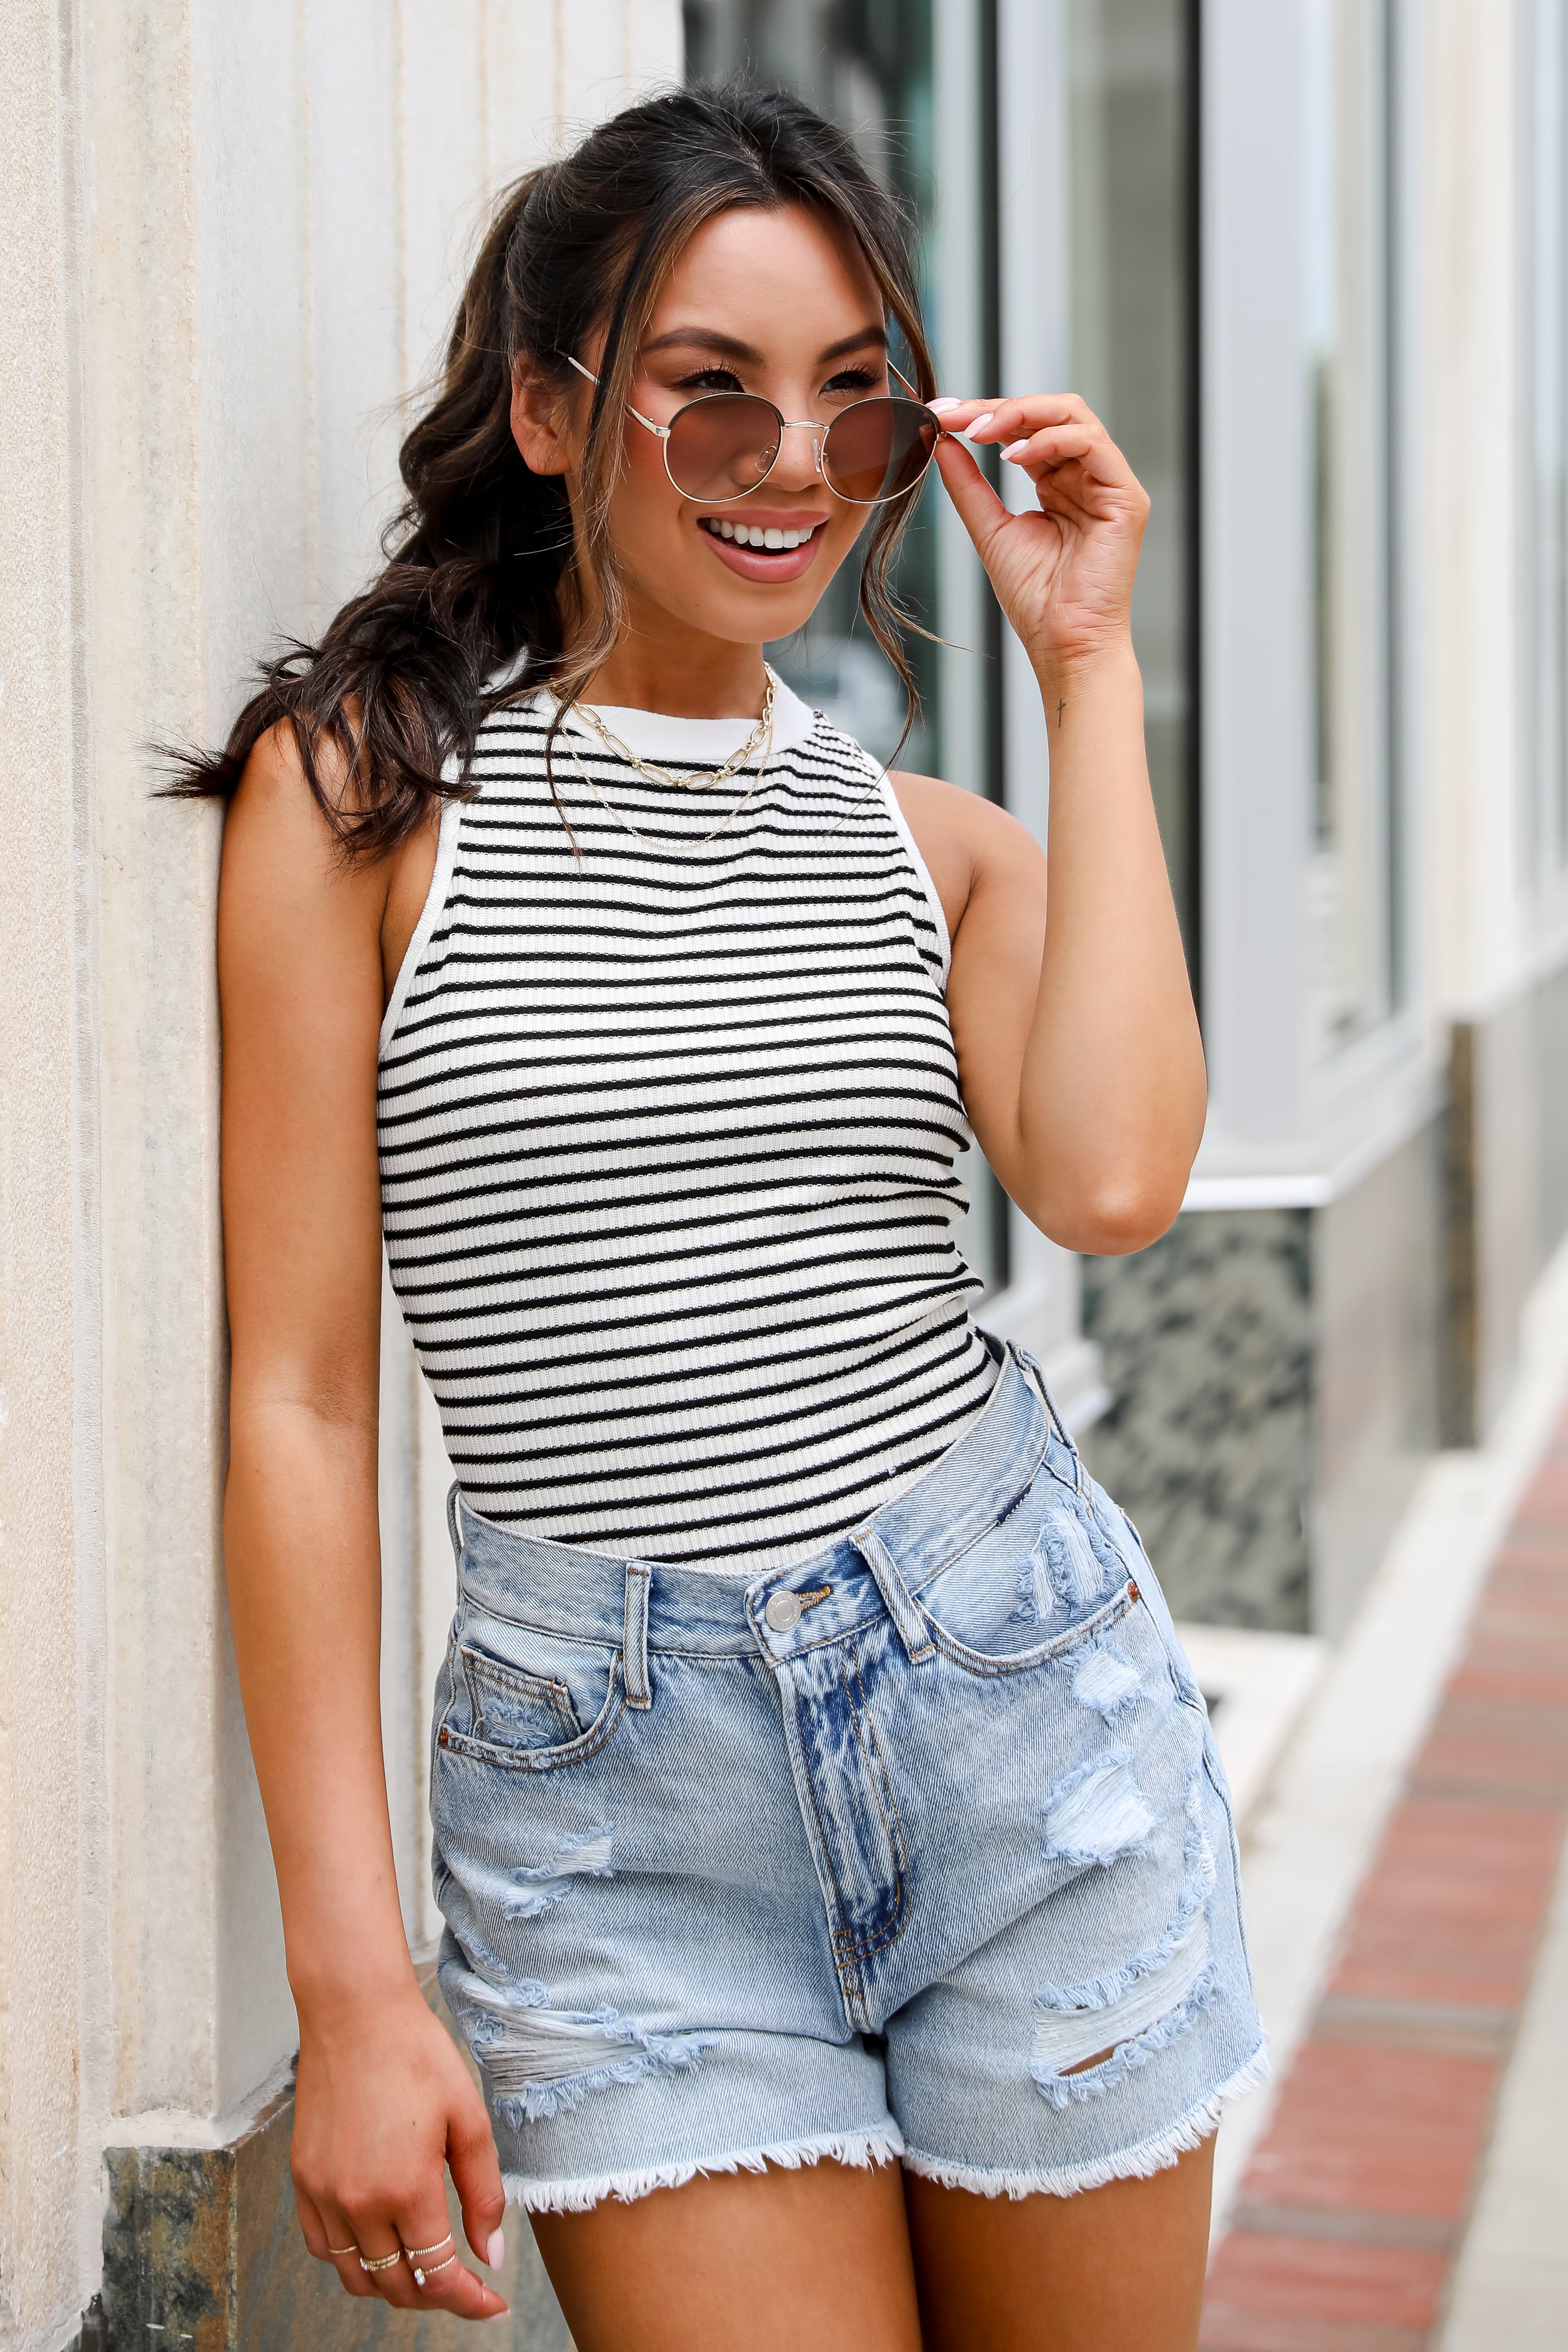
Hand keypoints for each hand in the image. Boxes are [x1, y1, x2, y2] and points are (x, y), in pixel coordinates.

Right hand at [290, 1982, 509, 2322]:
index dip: (470, 2301)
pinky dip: (352, 2261)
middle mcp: (359, 2203)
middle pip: (397, 2286)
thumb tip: (489, 2256)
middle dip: (436, 2296)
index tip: (492, 2305)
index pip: (439, 2276)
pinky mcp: (302, 2181)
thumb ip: (482, 2194)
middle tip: (464, 2284)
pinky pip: (323, 2248)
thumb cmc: (418, 2057)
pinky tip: (378, 2241)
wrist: (356, 2014)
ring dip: (393, 2284)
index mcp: (407, 2190)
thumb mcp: (468, 2120)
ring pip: (356, 2277)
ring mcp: (324, 2195)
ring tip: (423, 2266)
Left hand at [928, 396, 1148, 676]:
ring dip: (1021, 415)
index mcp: (1058, 483)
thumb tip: (942, 441)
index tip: (940, 415)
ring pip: (1073, 416)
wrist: (1064, 645)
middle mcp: (1086, 476)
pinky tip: (1013, 454)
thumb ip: (969, 484)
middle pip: (1048, 412)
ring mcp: (1109, 484)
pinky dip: (1051, 440)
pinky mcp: (1126, 497)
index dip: (983, 414)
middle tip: (954, 415)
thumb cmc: (1036, 601)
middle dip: (998, 406)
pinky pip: (1092, 444)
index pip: (1024, 429)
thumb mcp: (990, 529)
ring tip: (979, 431)